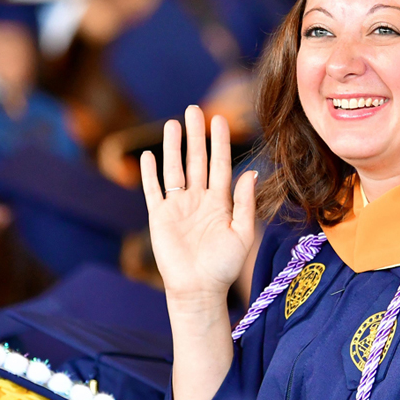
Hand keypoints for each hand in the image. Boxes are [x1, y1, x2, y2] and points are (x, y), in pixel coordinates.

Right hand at [140, 106, 256, 311]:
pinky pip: (153, 190)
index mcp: (219, 202)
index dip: (219, 143)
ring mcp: (177, 207)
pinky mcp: (159, 217)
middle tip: (194, 109)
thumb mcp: (242, 233)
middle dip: (195, 136)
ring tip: (173, 124)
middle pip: (195, 160)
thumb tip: (250, 172)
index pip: (219, 165)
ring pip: (174, 169)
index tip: (220, 120)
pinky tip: (148, 155)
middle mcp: (198, 200)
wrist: (198, 289)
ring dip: (173, 147)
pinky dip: (149, 173)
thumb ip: (244, 202)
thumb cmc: (223, 266)